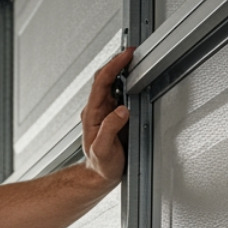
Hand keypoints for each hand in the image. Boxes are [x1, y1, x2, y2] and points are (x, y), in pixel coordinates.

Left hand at [81, 48, 134, 188]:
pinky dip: (126, 81)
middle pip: (105, 77)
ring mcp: (104, 111)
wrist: (99, 176)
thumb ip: (111, 129)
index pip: (102, 82)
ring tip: (135, 60)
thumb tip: (122, 110)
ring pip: (112, 82)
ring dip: (122, 69)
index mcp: (92, 113)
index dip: (113, 66)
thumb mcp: (103, 150)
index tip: (125, 55)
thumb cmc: (100, 166)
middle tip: (133, 52)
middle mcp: (97, 109)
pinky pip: (119, 92)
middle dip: (118, 62)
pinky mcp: (113, 114)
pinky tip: (135, 78)